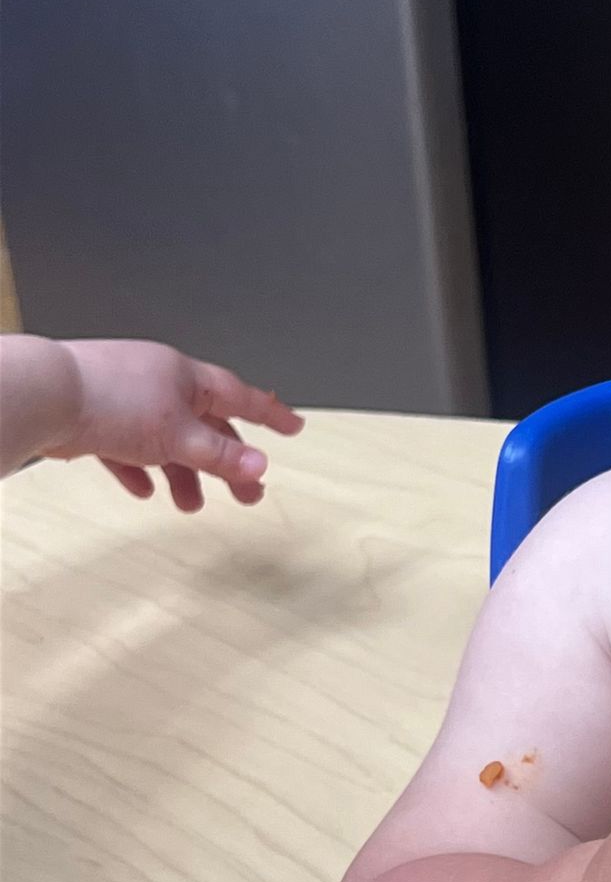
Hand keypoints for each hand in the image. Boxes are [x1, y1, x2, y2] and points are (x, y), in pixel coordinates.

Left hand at [39, 338, 302, 506]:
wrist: (46, 397)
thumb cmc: (112, 402)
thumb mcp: (180, 436)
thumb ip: (221, 455)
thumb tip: (260, 465)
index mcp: (185, 377)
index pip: (240, 396)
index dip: (270, 414)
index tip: (294, 427)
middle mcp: (159, 383)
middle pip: (205, 426)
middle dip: (226, 463)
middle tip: (248, 496)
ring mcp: (126, 398)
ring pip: (167, 440)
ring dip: (183, 474)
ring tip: (189, 504)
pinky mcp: (97, 417)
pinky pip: (128, 447)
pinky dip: (140, 468)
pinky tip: (144, 489)